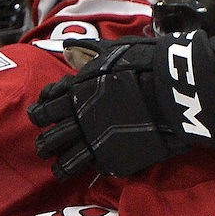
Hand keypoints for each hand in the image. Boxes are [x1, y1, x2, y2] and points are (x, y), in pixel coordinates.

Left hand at [28, 29, 214, 178]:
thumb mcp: (112, 52)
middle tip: (47, 146)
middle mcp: (79, 119)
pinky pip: (94, 169)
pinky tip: (92, 168)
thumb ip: (87, 53)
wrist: (173, 90)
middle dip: (46, 143)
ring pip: (65, 162)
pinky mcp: (114, 159)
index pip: (44, 108)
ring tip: (60, 167)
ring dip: (60, 164)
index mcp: (75, 92)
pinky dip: (91, 168)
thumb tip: (67, 46)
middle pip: (48, 139)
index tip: (43, 115)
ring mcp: (95, 142)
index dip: (41, 113)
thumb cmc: (145, 64)